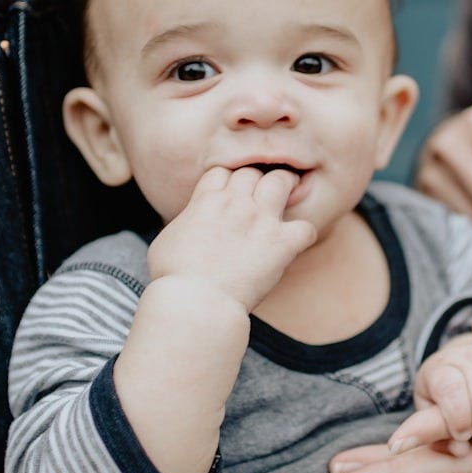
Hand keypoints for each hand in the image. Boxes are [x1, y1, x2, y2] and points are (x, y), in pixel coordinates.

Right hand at [147, 166, 316, 310]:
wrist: (195, 300)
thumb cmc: (173, 277)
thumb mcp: (166, 239)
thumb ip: (184, 223)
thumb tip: (189, 225)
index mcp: (206, 200)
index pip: (222, 171)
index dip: (227, 181)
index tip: (230, 193)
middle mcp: (235, 203)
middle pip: (252, 172)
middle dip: (256, 181)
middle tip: (260, 194)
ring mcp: (261, 221)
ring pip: (281, 182)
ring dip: (285, 186)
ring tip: (288, 195)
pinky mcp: (281, 244)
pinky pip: (305, 228)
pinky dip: (303, 234)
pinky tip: (296, 242)